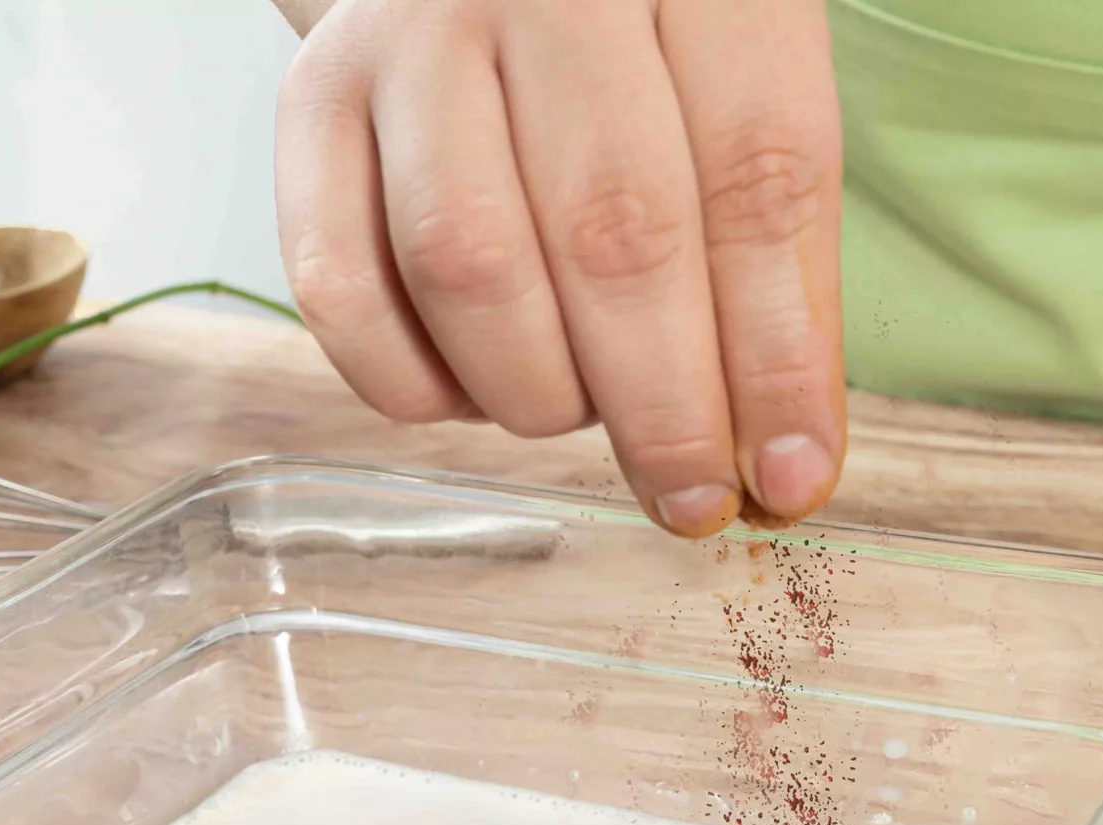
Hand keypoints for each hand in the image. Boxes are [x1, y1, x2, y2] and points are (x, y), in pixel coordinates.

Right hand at [274, 0, 845, 537]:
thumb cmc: (635, 55)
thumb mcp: (735, 105)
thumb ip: (766, 264)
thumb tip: (778, 464)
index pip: (759, 176)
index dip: (778, 355)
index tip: (791, 476)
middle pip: (614, 235)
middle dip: (665, 412)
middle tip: (691, 500)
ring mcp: (410, 41)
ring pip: (471, 270)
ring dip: (542, 395)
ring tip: (580, 407)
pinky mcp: (311, 106)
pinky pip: (345, 295)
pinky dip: (417, 388)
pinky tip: (474, 390)